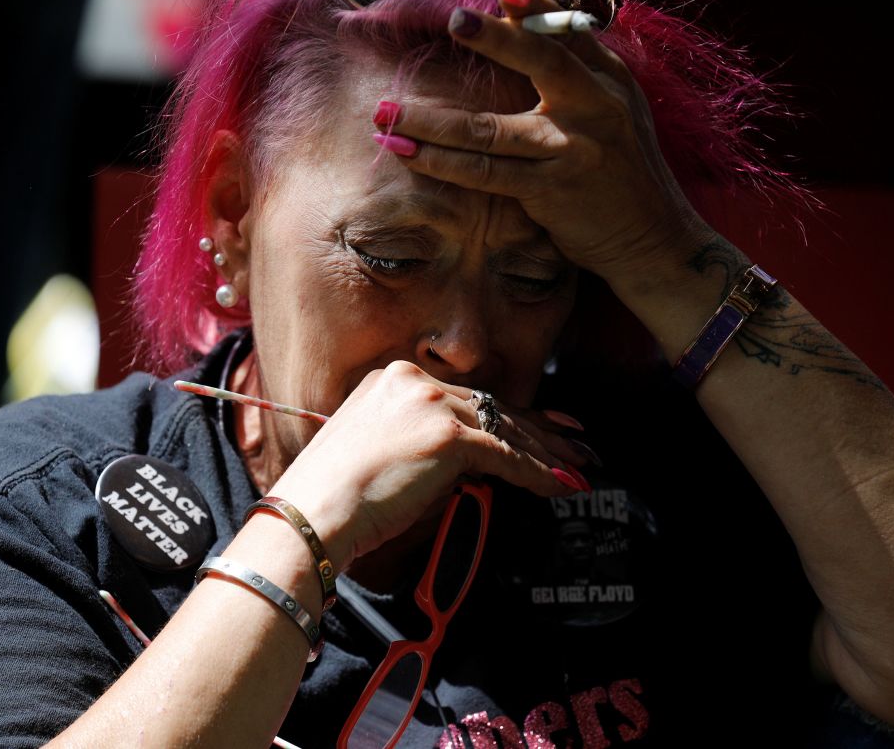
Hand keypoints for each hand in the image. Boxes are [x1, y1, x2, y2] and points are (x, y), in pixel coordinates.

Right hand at [266, 360, 592, 571]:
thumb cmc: (334, 499)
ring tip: (581, 468)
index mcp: (392, 378)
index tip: (543, 424)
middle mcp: (413, 381)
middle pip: (493, 406)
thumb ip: (423, 448)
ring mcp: (431, 403)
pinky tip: (560, 485)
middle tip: (576, 445)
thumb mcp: (379, 454)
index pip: (466, 395)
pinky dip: (538, 473)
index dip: (510, 413)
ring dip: (549, 452)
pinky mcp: (447, 435)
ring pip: (505, 427)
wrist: (312, 514)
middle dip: (542, 430)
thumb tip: (472, 466)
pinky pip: (506, 455)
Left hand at [371, 0, 704, 293]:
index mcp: (609, 79)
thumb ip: (571, 66)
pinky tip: (408, 153)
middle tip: (453, 21)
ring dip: (432, 122)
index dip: (537, 6)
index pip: (569, 31)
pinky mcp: (552, 191)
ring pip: (492, 129)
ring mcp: (572, 150)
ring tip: (385, 114)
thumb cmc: (619, 167)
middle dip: (496, 40)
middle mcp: (596, 107)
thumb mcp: (611, 108)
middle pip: (543, 62)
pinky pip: (487, 173)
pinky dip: (443, 163)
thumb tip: (510, 16)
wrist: (654, 238)